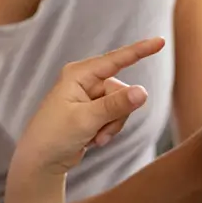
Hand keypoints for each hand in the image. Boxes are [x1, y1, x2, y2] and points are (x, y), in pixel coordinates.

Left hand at [14, 38, 164, 175]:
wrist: (41, 161)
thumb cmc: (54, 136)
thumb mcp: (86, 120)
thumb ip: (116, 106)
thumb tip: (143, 92)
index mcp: (78, 74)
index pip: (115, 60)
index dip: (139, 51)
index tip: (161, 41)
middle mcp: (84, 81)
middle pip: (122, 91)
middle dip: (117, 114)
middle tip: (98, 130)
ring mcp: (89, 97)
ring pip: (121, 106)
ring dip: (112, 126)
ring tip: (93, 137)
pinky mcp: (93, 112)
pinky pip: (115, 117)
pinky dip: (108, 131)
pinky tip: (91, 140)